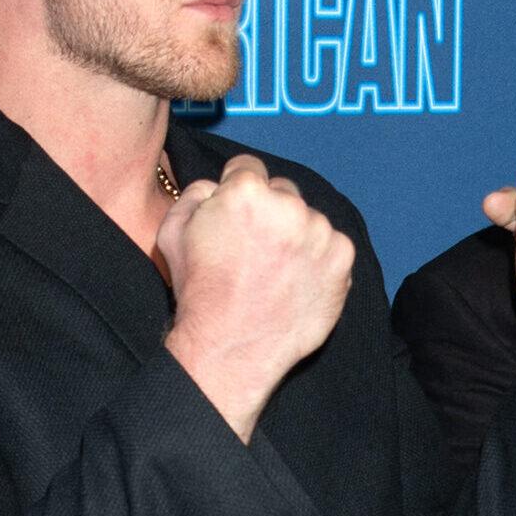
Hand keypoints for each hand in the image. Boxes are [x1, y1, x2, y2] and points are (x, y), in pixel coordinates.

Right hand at [161, 155, 353, 440]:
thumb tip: (218, 183)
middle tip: (255, 250)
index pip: (248, 169)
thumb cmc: (198, 291)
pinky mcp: (342, 258)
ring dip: (297, 237)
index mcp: (246, 190)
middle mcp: (289, 204)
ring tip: (275, 272)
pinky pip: (333, 246)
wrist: (230, 347)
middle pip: (282, 192)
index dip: (238, 193)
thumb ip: (196, 192)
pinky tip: (295, 283)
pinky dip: (319, 260)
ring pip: (309, 220)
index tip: (237, 217)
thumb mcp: (172, 231)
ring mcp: (320, 231)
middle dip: (270, 213)